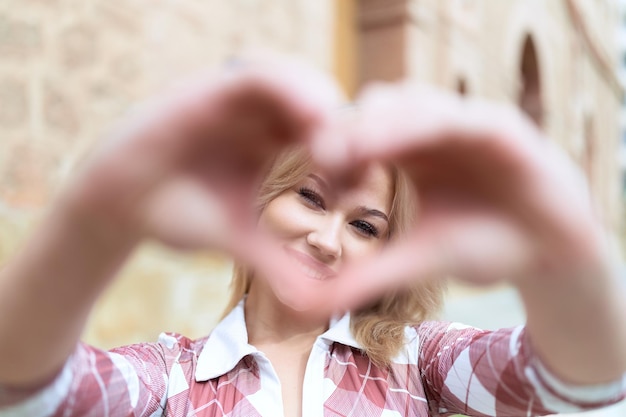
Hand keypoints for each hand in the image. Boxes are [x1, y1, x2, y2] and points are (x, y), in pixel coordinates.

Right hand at [62, 58, 341, 252]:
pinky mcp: (214, 87)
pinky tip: (309, 118)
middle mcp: (261, 118)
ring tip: (335, 147)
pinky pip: (261, 75)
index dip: (349, 159)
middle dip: (343, 130)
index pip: (325, 137)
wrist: (117, 200)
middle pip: (319, 106)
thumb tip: (315, 304)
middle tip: (358, 164)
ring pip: (298, 82)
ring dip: (323, 106)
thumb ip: (276, 261)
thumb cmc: (177, 217)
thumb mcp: (237, 239)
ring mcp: (239, 100)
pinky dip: (290, 89)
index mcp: (272, 146)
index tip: (358, 191)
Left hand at [307, 83, 610, 310]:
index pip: (361, 132)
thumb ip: (366, 275)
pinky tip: (404, 143)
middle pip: (380, 108)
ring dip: (382, 123)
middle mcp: (431, 129)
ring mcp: (465, 123)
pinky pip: (462, 119)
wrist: (550, 250)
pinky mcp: (502, 128)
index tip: (305, 168)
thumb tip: (305, 306)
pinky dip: (430, 127)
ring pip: (416, 104)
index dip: (333, 144)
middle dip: (349, 127)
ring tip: (348, 150)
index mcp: (407, 151)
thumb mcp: (417, 260)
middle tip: (319, 153)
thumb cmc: (482, 244)